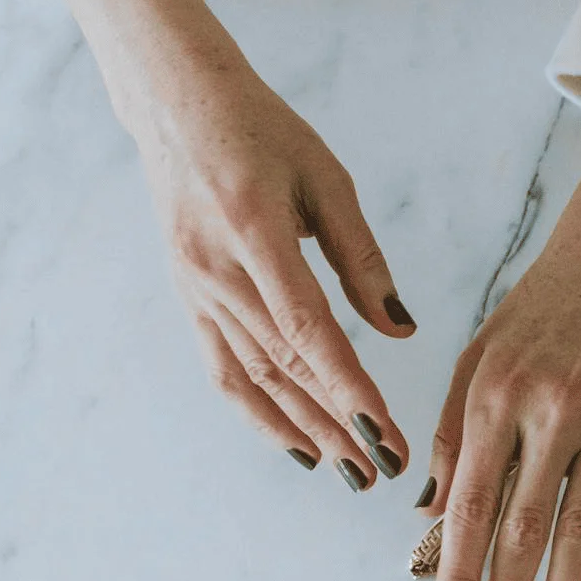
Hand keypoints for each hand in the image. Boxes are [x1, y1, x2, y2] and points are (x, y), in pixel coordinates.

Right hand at [60, 0, 413, 483]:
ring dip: (305, 431)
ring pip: (256, 377)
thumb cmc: (263, 134)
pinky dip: (261, 414)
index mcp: (255, 232)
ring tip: (352, 473)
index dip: (346, 387)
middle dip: (337, 424)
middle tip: (385, 469)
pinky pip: (226, 369)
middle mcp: (216, 271)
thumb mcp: (327, 180)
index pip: (307, 329)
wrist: (176, 106)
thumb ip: (363, 258)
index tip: (383, 431)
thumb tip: (403, 330)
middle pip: (285, 366)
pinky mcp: (191, 299)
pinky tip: (300, 446)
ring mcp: (197, 290)